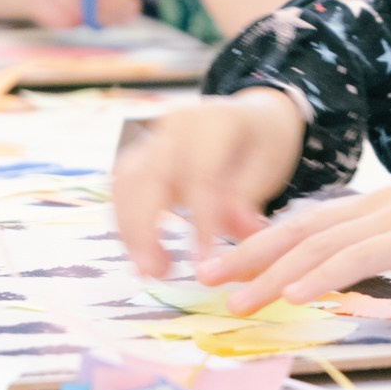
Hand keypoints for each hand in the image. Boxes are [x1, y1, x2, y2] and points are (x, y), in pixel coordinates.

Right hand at [108, 86, 307, 275]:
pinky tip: (139, 252)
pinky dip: (125, 221)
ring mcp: (153, 137)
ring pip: (125, 182)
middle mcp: (176, 123)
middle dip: (146, 229)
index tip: (204, 260)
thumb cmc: (262, 145)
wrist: (251, 117)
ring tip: (148, 269)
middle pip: (147, 176)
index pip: (201, 175)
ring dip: (129, 230)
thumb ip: (247, 198)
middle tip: (157, 273)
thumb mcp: (268, 168)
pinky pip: (122, 187)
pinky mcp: (140, 154)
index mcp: (215, 121)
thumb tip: (239, 232)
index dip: (200, 221)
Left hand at [201, 148, 390, 311]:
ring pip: (317, 248)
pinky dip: (319, 276)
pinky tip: (293, 294)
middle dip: (250, 254)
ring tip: (234, 298)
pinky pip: (357, 259)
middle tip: (207, 279)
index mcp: (386, 202)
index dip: (270, 240)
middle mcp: (380, 204)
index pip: (316, 221)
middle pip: (301, 230)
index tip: (236, 261)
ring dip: (270, 274)